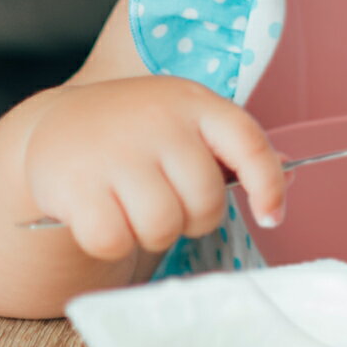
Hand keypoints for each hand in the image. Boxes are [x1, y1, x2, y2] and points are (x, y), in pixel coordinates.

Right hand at [23, 75, 288, 262]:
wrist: (58, 122)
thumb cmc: (138, 128)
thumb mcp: (189, 122)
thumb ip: (235, 151)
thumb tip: (287, 181)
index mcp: (196, 104)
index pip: (249, 144)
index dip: (268, 186)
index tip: (273, 216)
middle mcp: (160, 122)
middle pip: (205, 202)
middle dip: (193, 218)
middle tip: (170, 202)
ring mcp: (118, 152)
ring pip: (163, 228)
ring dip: (153, 234)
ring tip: (135, 208)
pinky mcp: (76, 185)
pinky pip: (114, 241)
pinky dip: (112, 242)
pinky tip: (102, 215)